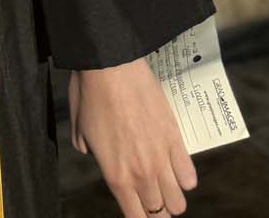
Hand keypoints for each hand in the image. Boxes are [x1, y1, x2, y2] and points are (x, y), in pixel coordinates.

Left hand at [68, 57, 197, 215]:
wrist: (112, 66)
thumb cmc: (90, 94)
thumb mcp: (79, 129)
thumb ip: (89, 149)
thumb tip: (94, 152)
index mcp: (116, 176)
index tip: (140, 214)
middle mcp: (142, 175)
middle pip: (160, 213)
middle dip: (157, 212)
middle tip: (153, 201)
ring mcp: (161, 159)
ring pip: (178, 201)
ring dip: (172, 198)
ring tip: (166, 187)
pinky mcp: (175, 140)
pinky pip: (188, 174)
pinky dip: (185, 178)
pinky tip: (179, 172)